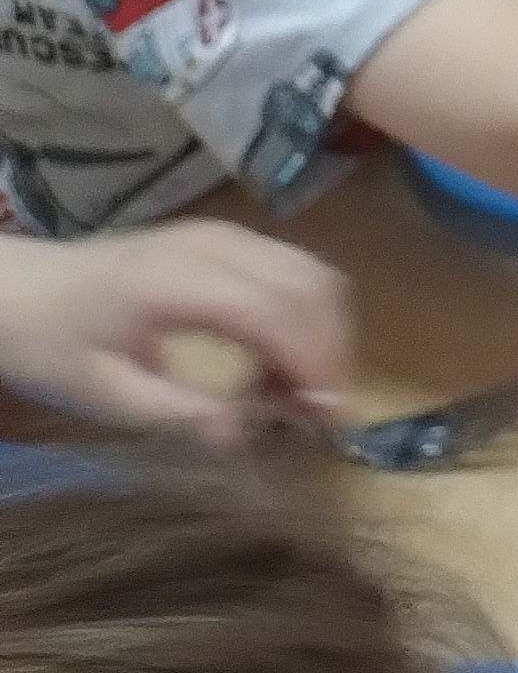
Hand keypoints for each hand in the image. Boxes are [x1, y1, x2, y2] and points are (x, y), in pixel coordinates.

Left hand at [0, 219, 351, 440]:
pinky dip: (307, 317)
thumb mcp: (102, 394)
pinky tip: (281, 360)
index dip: (312, 363)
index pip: (274, 311)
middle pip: (310, 287)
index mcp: (177, 280)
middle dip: (330, 353)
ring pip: (315, 274)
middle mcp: (216, 244)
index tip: (327, 418)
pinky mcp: (232, 240)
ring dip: (324, 334)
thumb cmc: (54, 345)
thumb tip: (244, 437)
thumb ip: (176, 413)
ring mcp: (228, 235)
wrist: (18, 291)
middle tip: (319, 415)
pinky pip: (296, 270)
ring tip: (298, 392)